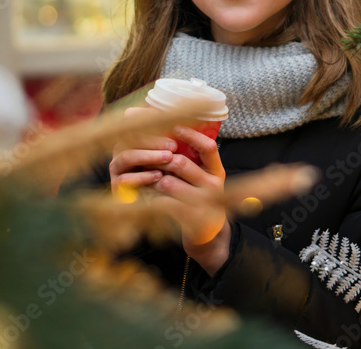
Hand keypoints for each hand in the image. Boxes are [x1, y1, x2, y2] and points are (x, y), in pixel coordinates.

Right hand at [108, 107, 177, 195]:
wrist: (165, 203)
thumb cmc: (173, 172)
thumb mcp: (175, 152)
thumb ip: (176, 135)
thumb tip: (194, 115)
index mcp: (133, 135)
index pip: (133, 120)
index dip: (149, 119)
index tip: (172, 122)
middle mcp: (121, 149)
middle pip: (130, 137)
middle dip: (153, 140)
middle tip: (174, 145)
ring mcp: (117, 167)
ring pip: (127, 156)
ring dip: (149, 156)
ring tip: (169, 158)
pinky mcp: (117, 186)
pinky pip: (125, 179)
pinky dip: (142, 176)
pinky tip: (159, 176)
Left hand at [151, 125, 230, 275]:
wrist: (206, 233)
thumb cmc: (197, 197)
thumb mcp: (200, 176)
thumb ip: (188, 156)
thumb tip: (164, 126)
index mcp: (216, 170)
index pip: (208, 147)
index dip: (191, 135)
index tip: (174, 127)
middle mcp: (213, 185)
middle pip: (181, 163)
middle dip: (158, 158)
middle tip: (144, 156)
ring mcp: (203, 204)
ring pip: (168, 183)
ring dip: (150, 178)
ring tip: (144, 177)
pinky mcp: (190, 221)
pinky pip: (162, 203)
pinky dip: (150, 197)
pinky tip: (144, 195)